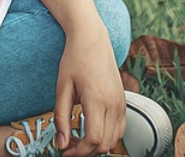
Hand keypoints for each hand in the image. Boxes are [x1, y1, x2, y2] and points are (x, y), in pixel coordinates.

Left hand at [53, 28, 125, 156]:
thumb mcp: (62, 88)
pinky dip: (107, 136)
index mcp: (97, 99)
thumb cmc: (76, 59)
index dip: (79, 151)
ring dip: (98, 146)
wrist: (92, 39)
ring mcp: (121, 103)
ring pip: (114, 140)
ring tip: (79, 140)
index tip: (66, 150)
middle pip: (105, 144)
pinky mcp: (123, 102)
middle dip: (86, 151)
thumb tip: (61, 143)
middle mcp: (113, 104)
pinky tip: (92, 130)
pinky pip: (120, 129)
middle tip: (69, 147)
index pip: (93, 139)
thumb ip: (61, 118)